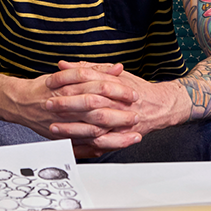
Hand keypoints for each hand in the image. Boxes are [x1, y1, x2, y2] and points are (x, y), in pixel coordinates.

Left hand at [43, 60, 191, 156]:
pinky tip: (71, 145)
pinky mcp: (121, 138)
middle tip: (48, 106)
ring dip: (73, 130)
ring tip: (54, 128)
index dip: (68, 85)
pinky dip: (86, 147)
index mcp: (115, 87)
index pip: (89, 85)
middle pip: (91, 107)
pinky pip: (102, 145)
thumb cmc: (136, 88)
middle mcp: (119, 106)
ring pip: (94, 129)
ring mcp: (121, 124)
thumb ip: (88, 69)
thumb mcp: (113, 73)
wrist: (161, 106)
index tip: (50, 86)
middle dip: (68, 108)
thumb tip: (63, 64)